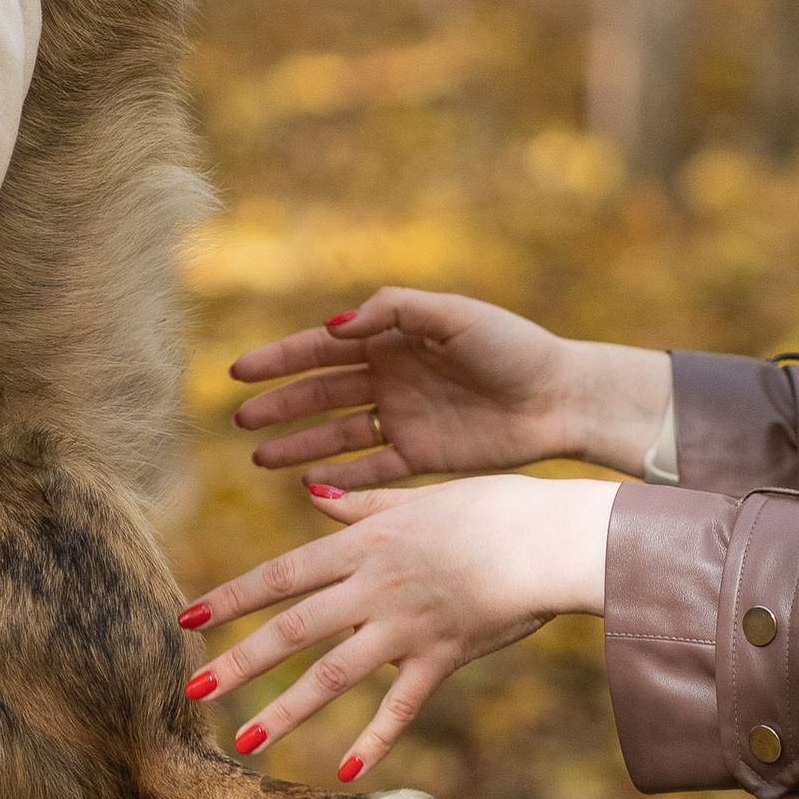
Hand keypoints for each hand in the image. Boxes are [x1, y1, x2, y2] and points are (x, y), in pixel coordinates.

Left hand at [177, 475, 615, 781]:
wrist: (551, 538)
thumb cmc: (493, 507)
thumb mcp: (419, 497)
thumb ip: (360, 505)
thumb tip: (310, 494)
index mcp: (364, 544)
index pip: (282, 573)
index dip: (231, 596)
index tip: (187, 617)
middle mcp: (375, 587)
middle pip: (293, 627)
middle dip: (239, 659)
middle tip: (191, 687)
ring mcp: (406, 625)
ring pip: (334, 673)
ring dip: (285, 708)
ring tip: (244, 740)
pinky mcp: (443, 656)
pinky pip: (402, 705)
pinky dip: (375, 738)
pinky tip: (345, 769)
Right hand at [232, 288, 648, 488]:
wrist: (560, 398)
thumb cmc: (512, 346)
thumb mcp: (453, 315)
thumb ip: (393, 311)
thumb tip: (334, 326)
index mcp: (393, 337)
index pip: (322, 348)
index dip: (280, 359)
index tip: (238, 372)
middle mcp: (391, 377)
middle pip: (321, 392)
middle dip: (279, 405)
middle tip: (239, 420)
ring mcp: (404, 418)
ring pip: (337, 434)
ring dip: (298, 445)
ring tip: (258, 458)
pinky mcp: (422, 456)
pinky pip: (370, 470)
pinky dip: (340, 479)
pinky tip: (308, 487)